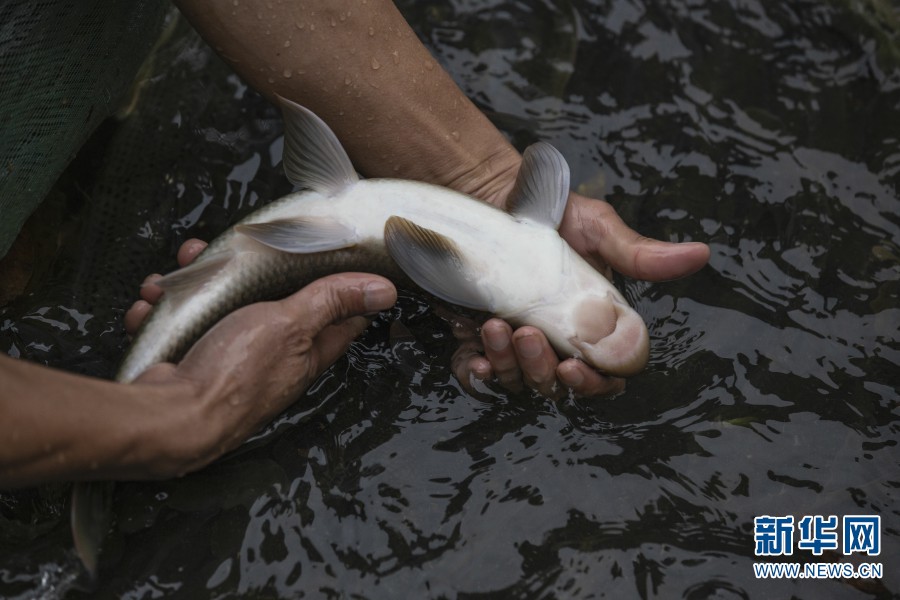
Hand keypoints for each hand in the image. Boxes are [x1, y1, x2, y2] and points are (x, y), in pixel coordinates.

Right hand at [124, 239, 396, 477]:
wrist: (167, 418)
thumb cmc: (233, 375)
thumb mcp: (290, 325)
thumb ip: (331, 301)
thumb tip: (386, 291)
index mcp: (304, 351)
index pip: (338, 317)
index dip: (338, 286)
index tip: (330, 257)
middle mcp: (270, 357)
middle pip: (268, 300)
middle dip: (245, 273)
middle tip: (222, 253)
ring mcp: (228, 359)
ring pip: (217, 306)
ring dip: (194, 287)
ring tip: (178, 275)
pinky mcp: (190, 361)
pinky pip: (181, 325)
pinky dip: (165, 311)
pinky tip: (150, 306)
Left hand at [453, 192, 709, 398]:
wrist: (493, 197)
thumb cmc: (552, 214)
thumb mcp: (597, 229)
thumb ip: (639, 253)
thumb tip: (701, 254)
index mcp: (595, 327)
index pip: (603, 376)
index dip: (592, 383)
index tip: (574, 365)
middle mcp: (558, 343)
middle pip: (558, 387)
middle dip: (542, 372)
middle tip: (526, 335)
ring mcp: (518, 346)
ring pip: (518, 383)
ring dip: (508, 366)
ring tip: (494, 328)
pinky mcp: (480, 341)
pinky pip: (481, 375)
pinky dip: (479, 375)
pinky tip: (474, 360)